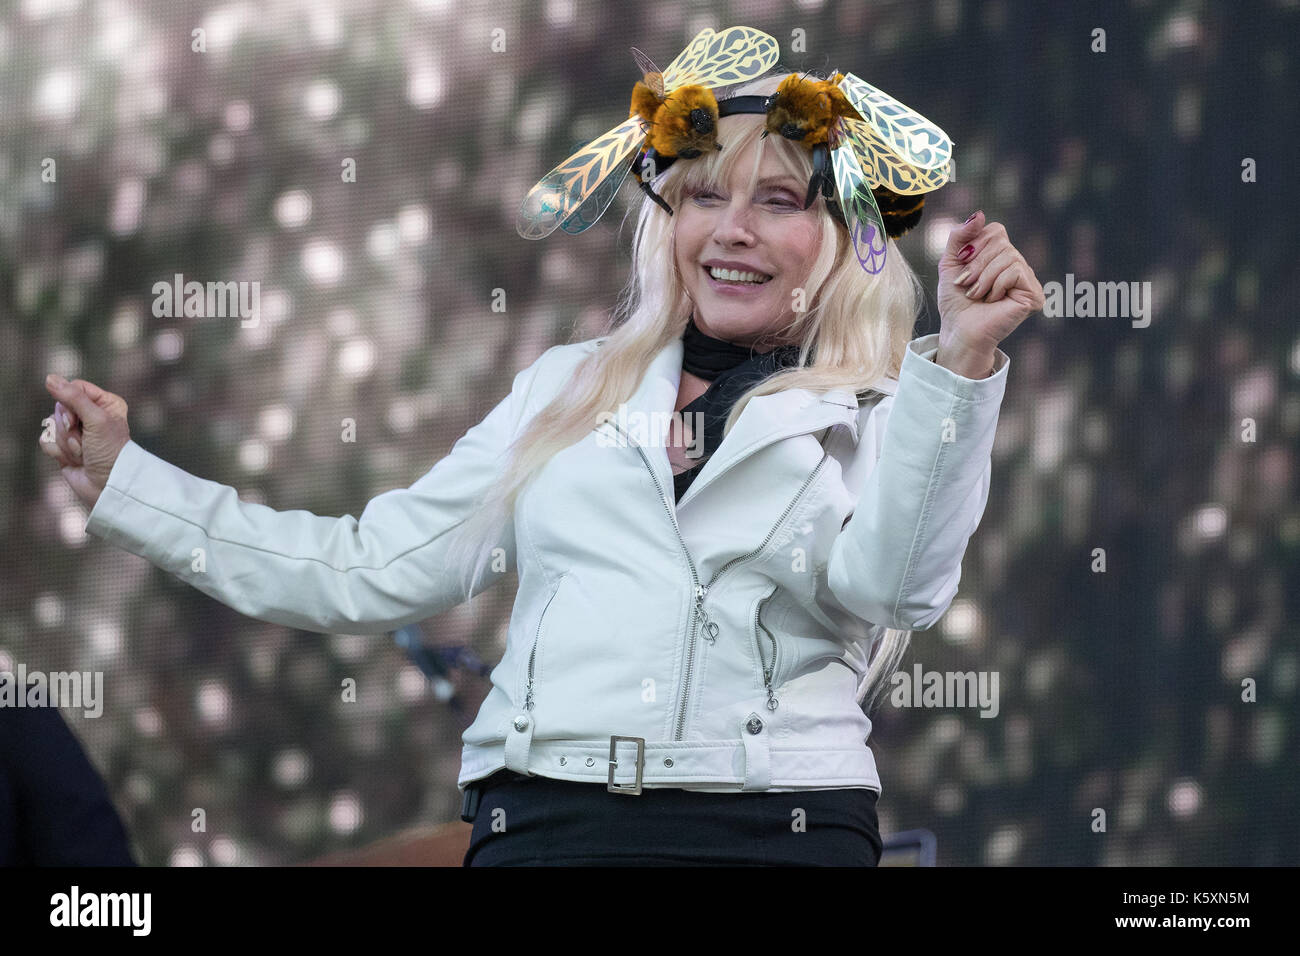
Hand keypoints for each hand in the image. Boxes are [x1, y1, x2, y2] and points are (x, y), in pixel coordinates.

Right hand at [39, 375, 131, 510]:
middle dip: (69, 426)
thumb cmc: (110, 452)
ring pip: (52, 424)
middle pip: (60, 406)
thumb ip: (73, 397)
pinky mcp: (64, 446)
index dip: (70, 401)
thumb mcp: (96, 419)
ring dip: (66, 442)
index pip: (75, 387)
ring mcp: (77, 432)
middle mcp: (91, 415)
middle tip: (84, 440)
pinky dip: (58, 452)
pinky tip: (74, 460)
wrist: (106, 486)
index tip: (78, 418)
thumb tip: (50, 378)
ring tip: (83, 453)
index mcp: (106, 403)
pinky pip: (47, 440)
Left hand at [935, 211, 1044, 376]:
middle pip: (1001, 241)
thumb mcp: (950, 263)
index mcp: (1001, 256)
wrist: (959, 331)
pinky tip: (993, 301)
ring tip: (977, 295)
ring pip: (1007, 256)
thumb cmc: (955, 301)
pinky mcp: (1034, 293)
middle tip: (967, 285)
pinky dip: (996, 286)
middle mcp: (1017, 264)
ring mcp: (1028, 279)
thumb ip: (960, 236)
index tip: (962, 270)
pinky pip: (1015, 271)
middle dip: (977, 264)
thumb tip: (980, 214)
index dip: (974, 246)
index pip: (995, 230)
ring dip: (983, 278)